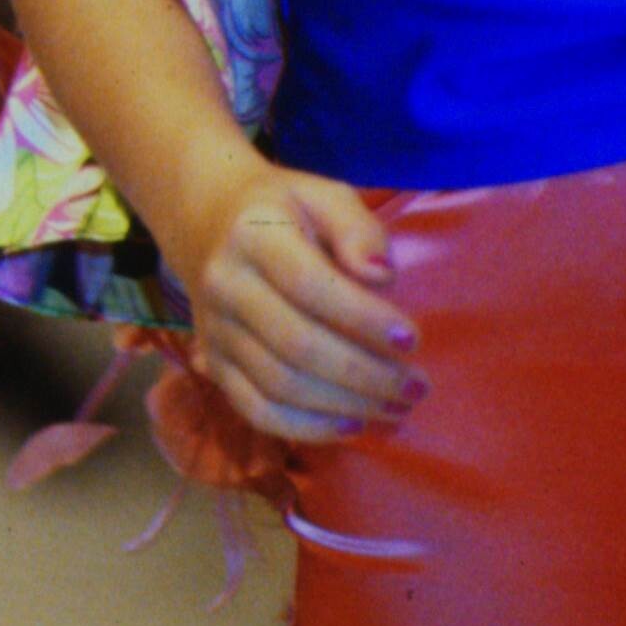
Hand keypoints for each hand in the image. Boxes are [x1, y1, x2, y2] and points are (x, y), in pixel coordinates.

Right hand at [158, 162, 416, 442]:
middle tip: (417, 388)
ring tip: (396, 409)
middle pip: (296, 345)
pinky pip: (255, 409)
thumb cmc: (285, 211)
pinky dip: (306, 428)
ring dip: (345, 406)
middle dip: (366, 375)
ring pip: (279, 385)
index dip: (363, 319)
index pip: (310, 286)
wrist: (208, 223)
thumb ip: (358, 228)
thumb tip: (380, 276)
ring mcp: (214, 329)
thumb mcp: (325, 197)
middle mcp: (224, 285)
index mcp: (254, 237)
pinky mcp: (213, 362)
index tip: (412, 340)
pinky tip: (351, 427)